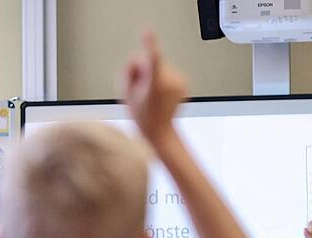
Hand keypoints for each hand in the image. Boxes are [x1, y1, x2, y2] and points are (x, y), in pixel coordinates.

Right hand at [122, 30, 186, 145]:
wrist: (160, 131)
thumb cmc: (142, 116)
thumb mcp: (127, 93)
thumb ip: (130, 72)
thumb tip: (138, 60)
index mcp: (155, 85)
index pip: (152, 59)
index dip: (149, 44)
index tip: (147, 32)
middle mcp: (170, 82)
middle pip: (152, 61)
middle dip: (144, 70)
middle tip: (141, 89)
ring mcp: (179, 82)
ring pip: (161, 66)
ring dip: (154, 75)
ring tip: (152, 95)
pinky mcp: (184, 82)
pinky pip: (169, 71)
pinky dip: (163, 78)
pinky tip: (161, 94)